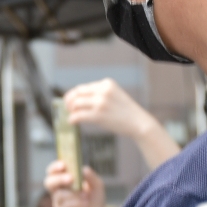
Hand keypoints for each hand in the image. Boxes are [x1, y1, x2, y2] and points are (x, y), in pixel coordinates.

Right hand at [45, 161, 108, 206]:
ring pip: (58, 195)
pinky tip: (84, 202)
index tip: (63, 165)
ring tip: (85, 195)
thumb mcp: (97, 185)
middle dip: (59, 179)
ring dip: (72, 194)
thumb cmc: (94, 197)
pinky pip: (65, 206)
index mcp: (63, 179)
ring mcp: (58, 200)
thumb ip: (91, 177)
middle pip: (48, 182)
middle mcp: (58, 189)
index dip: (55, 167)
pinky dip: (75, 203)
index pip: (53, 171)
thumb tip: (84, 169)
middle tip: (70, 178)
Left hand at [64, 79, 180, 169]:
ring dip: (71, 111)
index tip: (70, 101)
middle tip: (68, 109)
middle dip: (69, 101)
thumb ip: (99, 94)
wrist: (138, 122)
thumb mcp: (114, 95)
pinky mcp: (98, 115)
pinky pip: (78, 115)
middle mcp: (103, 91)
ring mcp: (100, 102)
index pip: (83, 87)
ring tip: (72, 116)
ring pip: (76, 104)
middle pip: (77, 94)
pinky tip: (72, 122)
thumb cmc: (125, 111)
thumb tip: (78, 98)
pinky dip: (72, 119)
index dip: (74, 95)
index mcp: (107, 83)